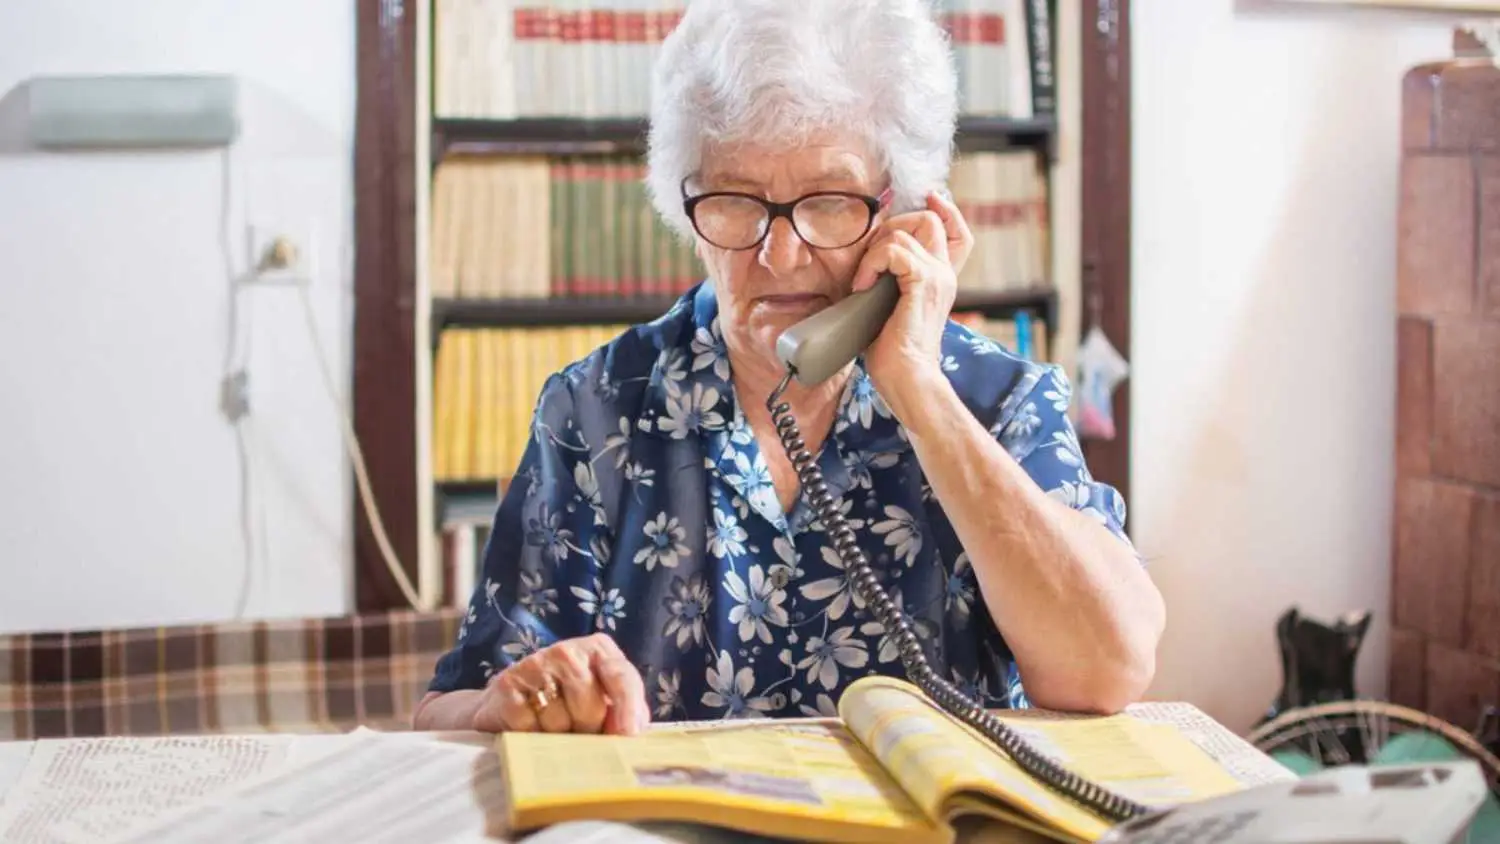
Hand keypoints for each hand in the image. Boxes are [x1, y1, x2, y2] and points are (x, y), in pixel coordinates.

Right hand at [472, 633, 649, 734]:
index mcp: (598, 650)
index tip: (628, 736)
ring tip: (552, 731)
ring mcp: (534, 664)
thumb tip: (633, 733)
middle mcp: (567, 651)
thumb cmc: (567, 704)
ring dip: (557, 738)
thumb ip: (625, 711)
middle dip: (588, 731)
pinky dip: (531, 738)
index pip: (621, 676)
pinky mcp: (507, 685)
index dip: (628, 708)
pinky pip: (529, 727)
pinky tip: (530, 729)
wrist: (509, 704)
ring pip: (559, 722)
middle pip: (590, 706)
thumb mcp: (602, 700)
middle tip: (579, 734)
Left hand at [849, 191, 971, 401]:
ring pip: (906, 230)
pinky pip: (895, 250)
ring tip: (863, 281)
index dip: (944, 210)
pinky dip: (872, 263)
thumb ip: (890, 283)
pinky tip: (862, 287)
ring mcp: (938, 277)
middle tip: (870, 258)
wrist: (907, 378)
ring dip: (874, 251)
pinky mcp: (924, 282)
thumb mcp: (890, 308)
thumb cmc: (893, 354)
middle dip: (892, 226)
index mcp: (941, 280)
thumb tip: (865, 267)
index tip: (928, 199)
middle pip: (929, 220)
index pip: (957, 232)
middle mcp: (945, 274)